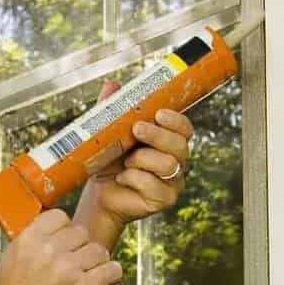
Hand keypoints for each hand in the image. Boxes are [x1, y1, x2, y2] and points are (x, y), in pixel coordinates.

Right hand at [0, 209, 122, 284]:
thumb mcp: (11, 256)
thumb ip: (33, 239)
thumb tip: (51, 231)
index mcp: (30, 239)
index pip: (60, 216)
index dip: (65, 228)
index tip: (66, 237)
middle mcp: (50, 250)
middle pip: (81, 232)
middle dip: (80, 245)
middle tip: (76, 258)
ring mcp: (68, 269)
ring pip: (97, 250)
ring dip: (96, 259)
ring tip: (90, 268)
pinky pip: (110, 270)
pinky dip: (111, 273)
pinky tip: (105, 276)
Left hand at [77, 80, 193, 233]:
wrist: (99, 194)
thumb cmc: (109, 162)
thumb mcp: (108, 133)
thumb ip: (113, 110)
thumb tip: (112, 85)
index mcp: (168, 141)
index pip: (184, 128)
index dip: (176, 120)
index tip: (159, 113)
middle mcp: (176, 160)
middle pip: (180, 145)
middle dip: (158, 135)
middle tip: (136, 129)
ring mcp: (173, 181)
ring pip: (168, 164)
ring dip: (142, 158)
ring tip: (126, 161)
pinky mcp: (164, 199)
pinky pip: (155, 185)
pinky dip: (134, 178)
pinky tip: (122, 177)